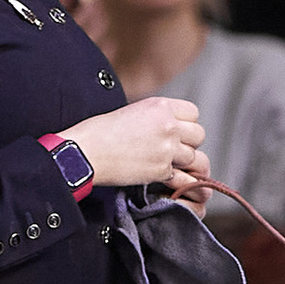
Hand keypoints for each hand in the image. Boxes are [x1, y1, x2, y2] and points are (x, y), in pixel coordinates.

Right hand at [61, 96, 208, 192]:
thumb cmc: (100, 132)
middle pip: (199, 135)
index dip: (185, 123)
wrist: (85, 152)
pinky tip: (156, 174)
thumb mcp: (133, 112)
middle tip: (171, 149)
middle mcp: (168, 125)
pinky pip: (181, 176)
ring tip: (162, 162)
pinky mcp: (162, 170)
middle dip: (188, 143)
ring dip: (182, 162)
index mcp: (160, 106)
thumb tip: (172, 126)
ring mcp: (167, 149)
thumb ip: (157, 117)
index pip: (193, 113)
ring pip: (193, 157)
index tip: (176, 130)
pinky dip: (171, 177)